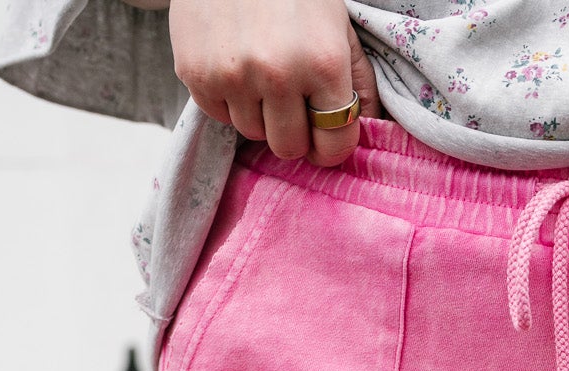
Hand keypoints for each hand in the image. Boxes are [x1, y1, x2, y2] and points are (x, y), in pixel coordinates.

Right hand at [168, 0, 381, 166]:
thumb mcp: (337, 26)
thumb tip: (371, 129)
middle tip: (290, 98)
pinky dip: (228, 98)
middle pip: (289, 147)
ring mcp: (233, 76)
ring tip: (259, 70)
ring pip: (252, 133)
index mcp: (323, 63)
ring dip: (259, 111)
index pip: (333, 144)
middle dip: (293, 129)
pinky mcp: (196, 74)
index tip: (323, 131)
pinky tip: (233, 63)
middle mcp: (278, 74)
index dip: (330, 144)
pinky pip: (219, 115)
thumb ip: (358, 81)